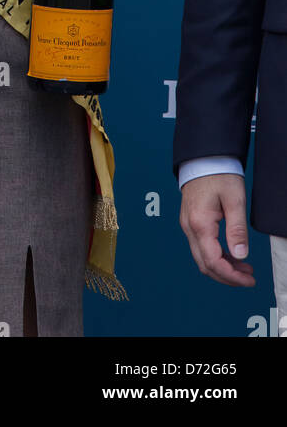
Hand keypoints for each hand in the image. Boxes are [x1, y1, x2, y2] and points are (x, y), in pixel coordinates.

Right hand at [179, 173, 253, 287]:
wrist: (203, 157)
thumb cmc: (218, 173)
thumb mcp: (234, 200)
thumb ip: (237, 230)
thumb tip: (240, 255)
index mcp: (199, 223)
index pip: (213, 262)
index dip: (232, 276)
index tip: (249, 280)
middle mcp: (189, 227)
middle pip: (205, 265)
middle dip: (227, 276)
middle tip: (248, 278)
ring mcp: (187, 224)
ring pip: (202, 258)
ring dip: (222, 268)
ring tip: (244, 268)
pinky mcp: (190, 221)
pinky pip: (201, 247)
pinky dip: (216, 256)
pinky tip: (232, 255)